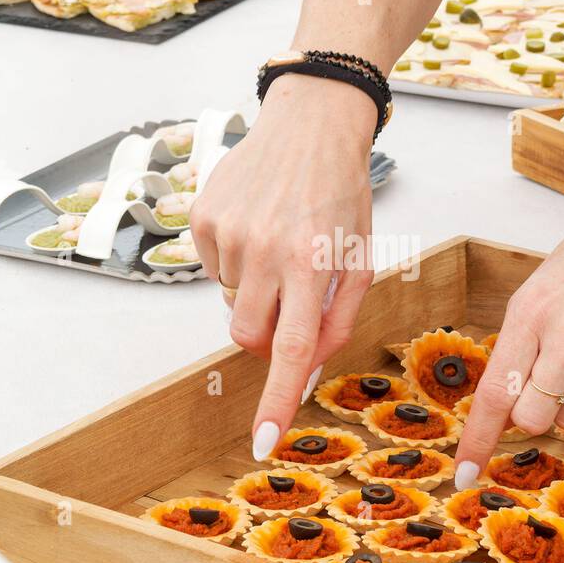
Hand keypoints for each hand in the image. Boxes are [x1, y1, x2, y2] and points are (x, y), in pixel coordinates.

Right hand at [191, 73, 376, 461]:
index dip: (276, 400)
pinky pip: (212, 267)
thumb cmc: (342, 192)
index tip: (261, 441)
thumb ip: (339, 315)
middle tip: (290, 302)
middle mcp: (264, 250)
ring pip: (230, 301)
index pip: (292, 349)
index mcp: (310, 263)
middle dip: (266, 336)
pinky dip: (234, 259)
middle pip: (247, 336)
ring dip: (254, 289)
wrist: (310, 122)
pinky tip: (256, 225)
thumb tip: (310, 362)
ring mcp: (228, 232)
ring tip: (278, 243)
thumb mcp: (360, 255)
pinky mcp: (203, 216)